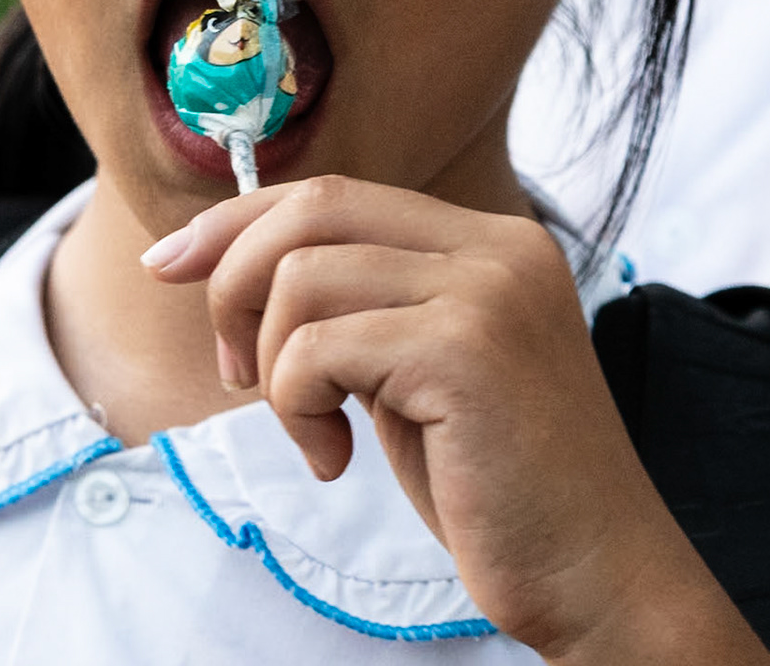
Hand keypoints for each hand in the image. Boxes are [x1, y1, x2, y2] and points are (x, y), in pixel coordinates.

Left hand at [142, 175, 769, 665]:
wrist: (597, 576)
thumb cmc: (496, 485)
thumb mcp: (417, 368)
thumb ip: (362, 304)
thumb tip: (231, 258)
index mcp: (492, 240)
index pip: (336, 193)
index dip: (238, 220)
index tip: (171, 262)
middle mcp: (499, 246)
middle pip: (313, 209)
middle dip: (234, 278)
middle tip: (234, 371)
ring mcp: (488, 291)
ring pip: (302, 276)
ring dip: (274, 364)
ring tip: (314, 431)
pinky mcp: (465, 349)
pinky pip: (316, 348)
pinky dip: (297, 407)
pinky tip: (337, 459)